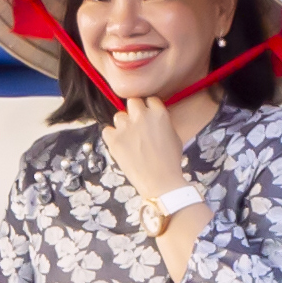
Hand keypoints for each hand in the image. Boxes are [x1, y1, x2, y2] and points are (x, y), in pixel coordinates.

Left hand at [105, 92, 199, 214]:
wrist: (160, 182)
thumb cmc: (170, 162)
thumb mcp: (174, 136)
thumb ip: (162, 122)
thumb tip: (153, 118)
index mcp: (159, 114)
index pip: (149, 100)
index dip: (148, 108)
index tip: (147, 116)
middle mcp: (141, 116)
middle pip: (132, 102)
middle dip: (134, 111)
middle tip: (136, 125)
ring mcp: (126, 127)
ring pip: (119, 116)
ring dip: (123, 125)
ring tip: (129, 139)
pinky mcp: (114, 139)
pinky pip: (107, 130)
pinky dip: (111, 136)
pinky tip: (120, 145)